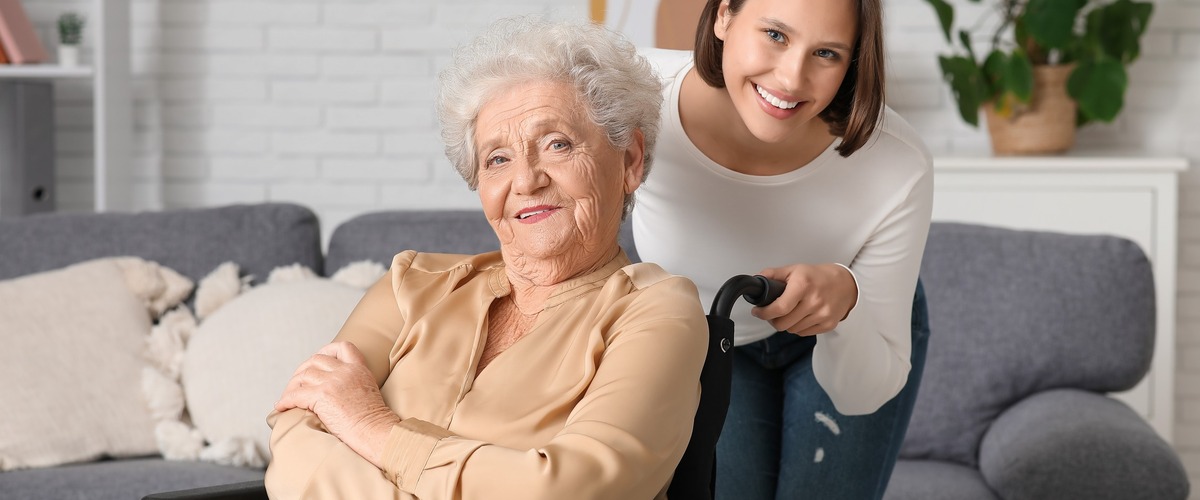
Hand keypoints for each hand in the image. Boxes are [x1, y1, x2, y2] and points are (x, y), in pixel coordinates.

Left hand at [275, 341, 399, 466]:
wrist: (375, 432)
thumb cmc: (373, 422)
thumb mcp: (369, 393)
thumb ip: (354, 384)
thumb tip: (334, 391)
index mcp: (359, 369)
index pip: (342, 347)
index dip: (326, 351)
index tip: (317, 361)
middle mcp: (346, 371)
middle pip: (316, 360)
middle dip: (302, 370)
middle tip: (296, 384)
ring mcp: (333, 382)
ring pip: (303, 376)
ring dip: (291, 387)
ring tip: (287, 397)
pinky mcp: (322, 396)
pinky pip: (295, 395)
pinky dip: (285, 400)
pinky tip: (281, 407)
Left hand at [751, 263, 857, 335]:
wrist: (844, 284)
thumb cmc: (816, 276)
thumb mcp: (794, 269)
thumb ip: (772, 274)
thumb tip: (756, 281)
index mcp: (803, 285)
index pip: (779, 308)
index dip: (764, 313)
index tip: (757, 312)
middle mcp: (814, 301)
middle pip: (783, 324)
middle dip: (772, 320)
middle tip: (772, 313)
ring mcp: (822, 314)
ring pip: (792, 330)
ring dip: (786, 323)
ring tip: (788, 313)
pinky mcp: (828, 324)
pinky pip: (803, 333)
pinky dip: (798, 327)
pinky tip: (800, 316)